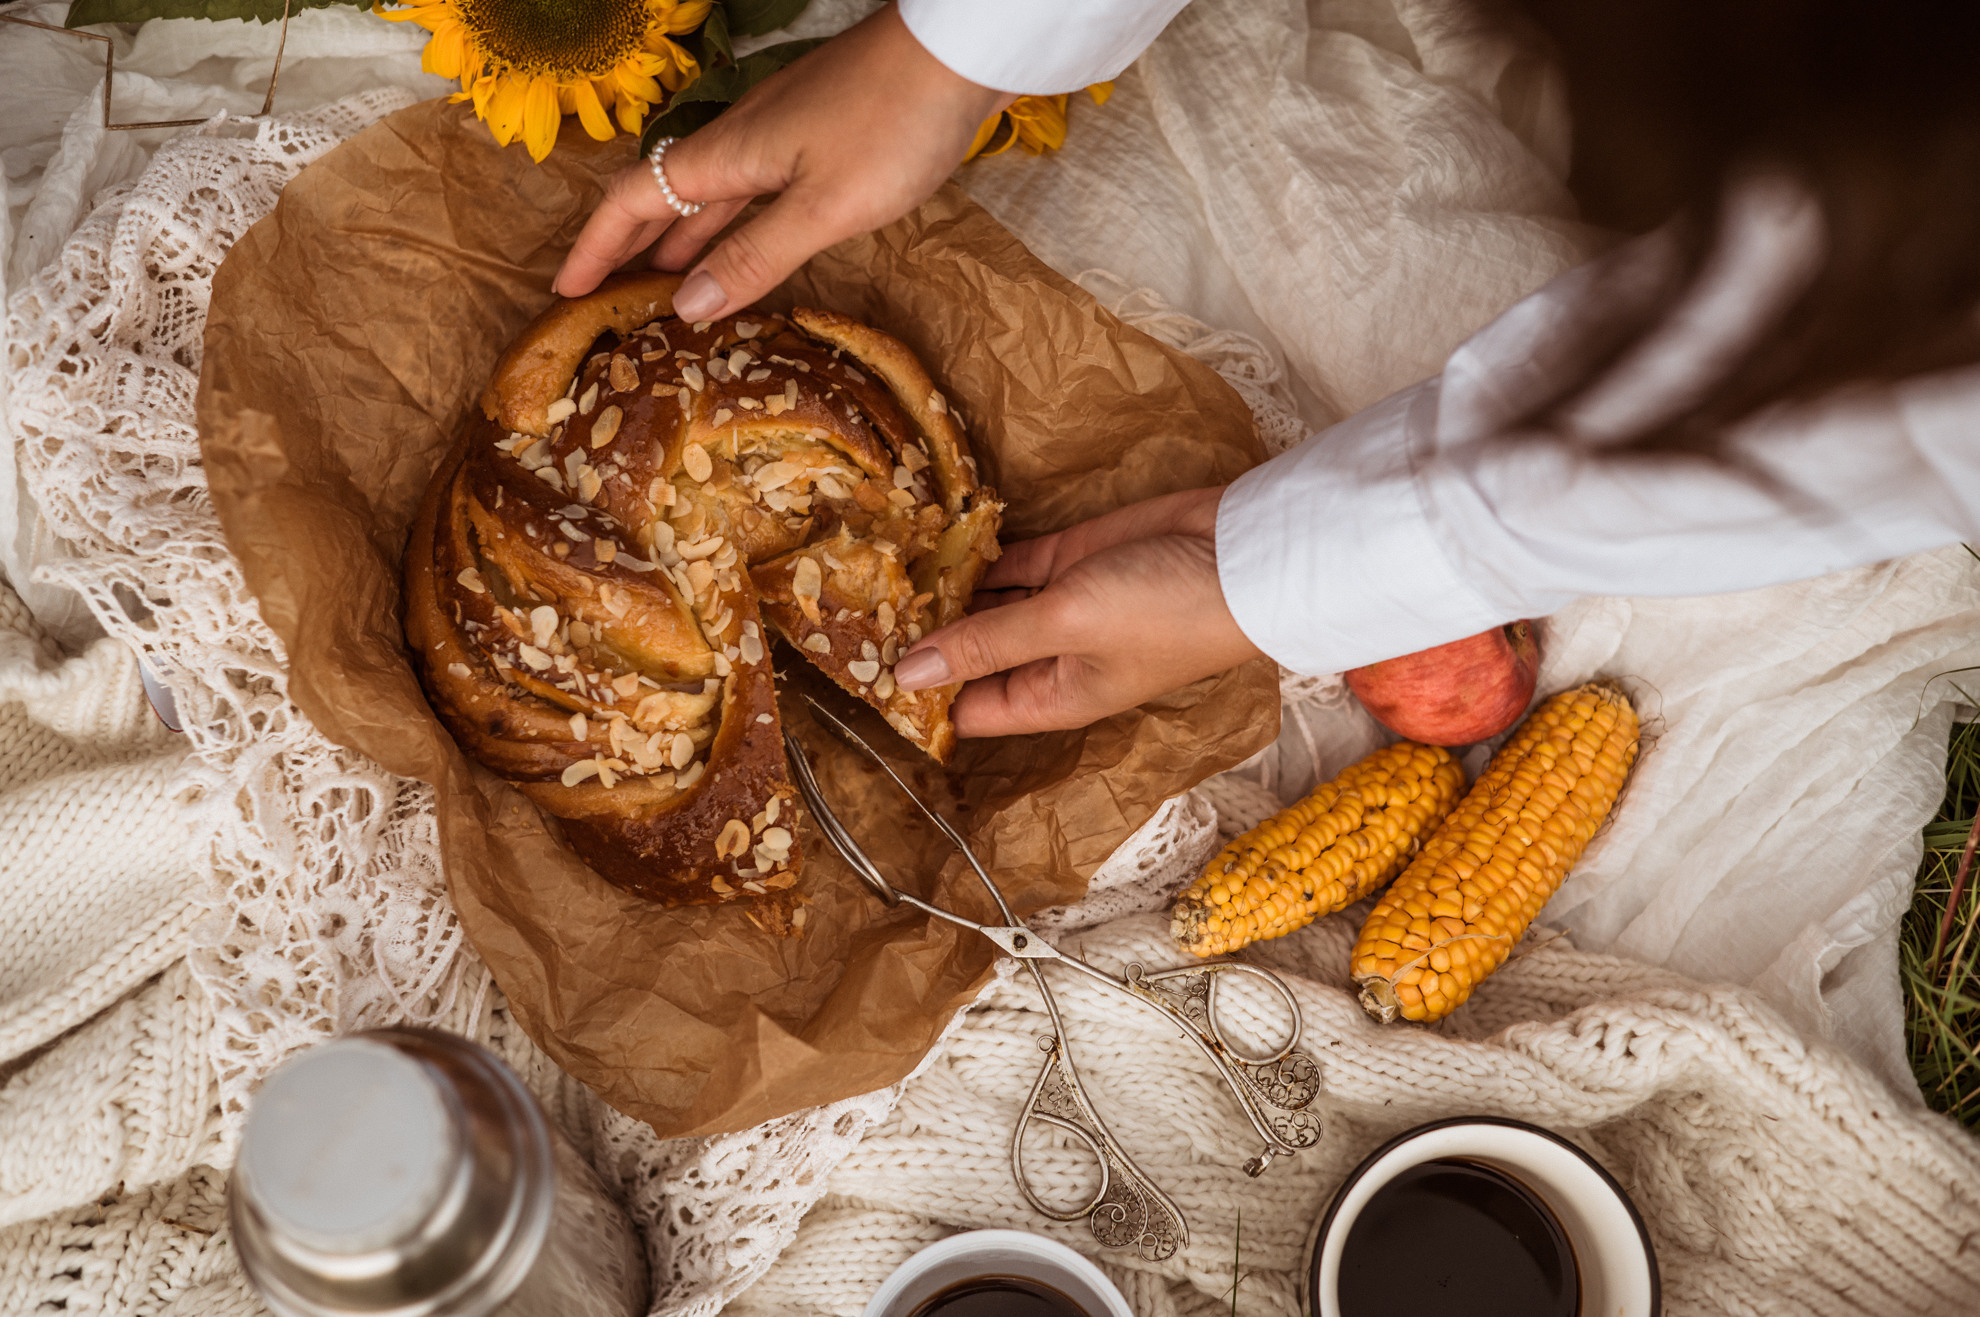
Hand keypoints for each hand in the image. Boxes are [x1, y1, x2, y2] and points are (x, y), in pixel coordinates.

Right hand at [552, 6, 1009, 314]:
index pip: (637, 202)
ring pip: (714, 195)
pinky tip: (745, 248)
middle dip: (633, 247)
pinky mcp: (821, 135)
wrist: (958, 52)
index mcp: (729, 155)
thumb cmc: (893, 125)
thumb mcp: (825, 206)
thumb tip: (688, 305)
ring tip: (667, 286)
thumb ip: (757, 255)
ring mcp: (782, 134)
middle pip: (667, 196)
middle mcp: (743, 140)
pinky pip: (755, 189)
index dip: (598, 247)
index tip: (568, 291)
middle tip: (611, 298)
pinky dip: (736, 226)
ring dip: (686, 240)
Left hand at [893, 488, 1265, 736]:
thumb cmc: (1166, 608)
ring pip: (984, 603)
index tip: (857, 667)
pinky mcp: (1069, 558)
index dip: (919, 694)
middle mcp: (1050, 658)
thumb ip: (986, 642)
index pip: (967, 710)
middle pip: (969, 656)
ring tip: (878, 568)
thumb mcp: (1066, 625)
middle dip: (923, 636)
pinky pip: (1009, 561)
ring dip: (944, 589)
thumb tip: (909, 676)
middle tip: (851, 605)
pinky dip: (975, 551)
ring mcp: (1059, 606)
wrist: (1244, 553)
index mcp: (1051, 697)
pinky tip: (928, 539)